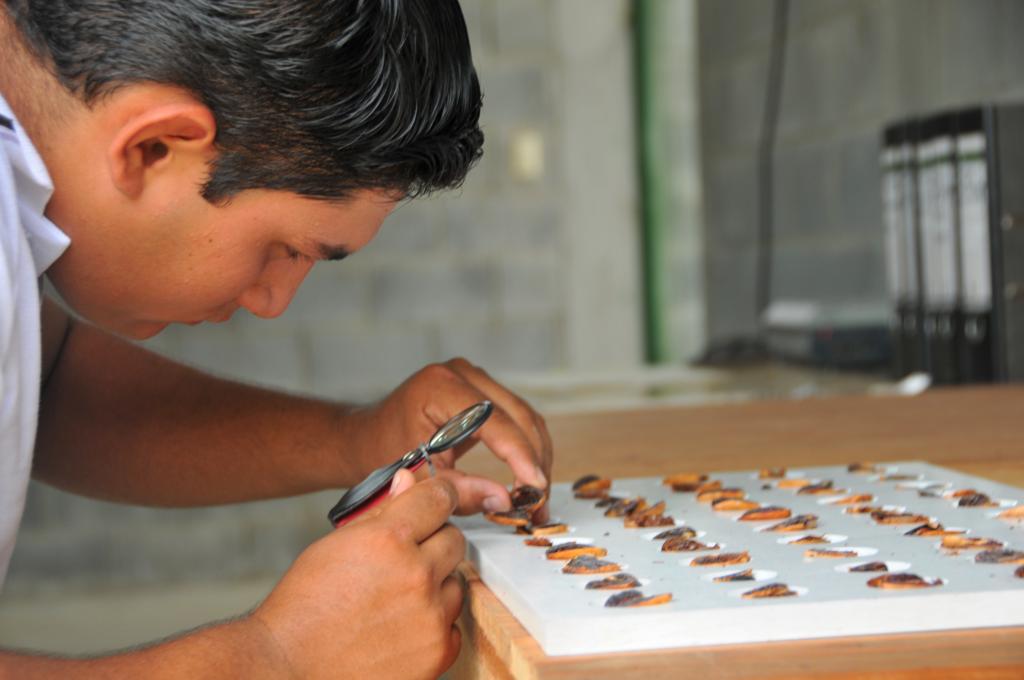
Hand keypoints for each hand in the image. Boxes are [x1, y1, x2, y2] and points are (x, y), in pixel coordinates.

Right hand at [252, 472, 463, 679]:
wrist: (290, 663)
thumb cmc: (305, 604)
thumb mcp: (337, 543)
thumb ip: (381, 511)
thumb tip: (408, 482)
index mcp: (389, 539)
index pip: (440, 498)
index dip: (439, 495)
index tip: (438, 500)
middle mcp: (416, 575)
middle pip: (455, 539)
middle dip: (434, 542)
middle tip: (405, 558)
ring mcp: (430, 616)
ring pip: (456, 582)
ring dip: (435, 585)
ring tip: (396, 597)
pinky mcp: (437, 651)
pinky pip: (453, 623)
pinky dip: (435, 624)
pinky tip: (404, 625)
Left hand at [344, 358, 552, 518]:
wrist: (367, 437)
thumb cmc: (382, 452)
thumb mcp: (418, 477)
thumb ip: (460, 491)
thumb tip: (506, 502)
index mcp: (439, 386)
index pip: (493, 420)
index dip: (519, 456)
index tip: (534, 489)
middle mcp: (462, 373)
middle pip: (518, 416)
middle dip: (534, 463)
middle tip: (539, 504)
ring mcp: (475, 379)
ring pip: (525, 418)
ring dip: (537, 458)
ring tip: (537, 500)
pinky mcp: (484, 391)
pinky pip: (518, 419)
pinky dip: (528, 450)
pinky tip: (530, 480)